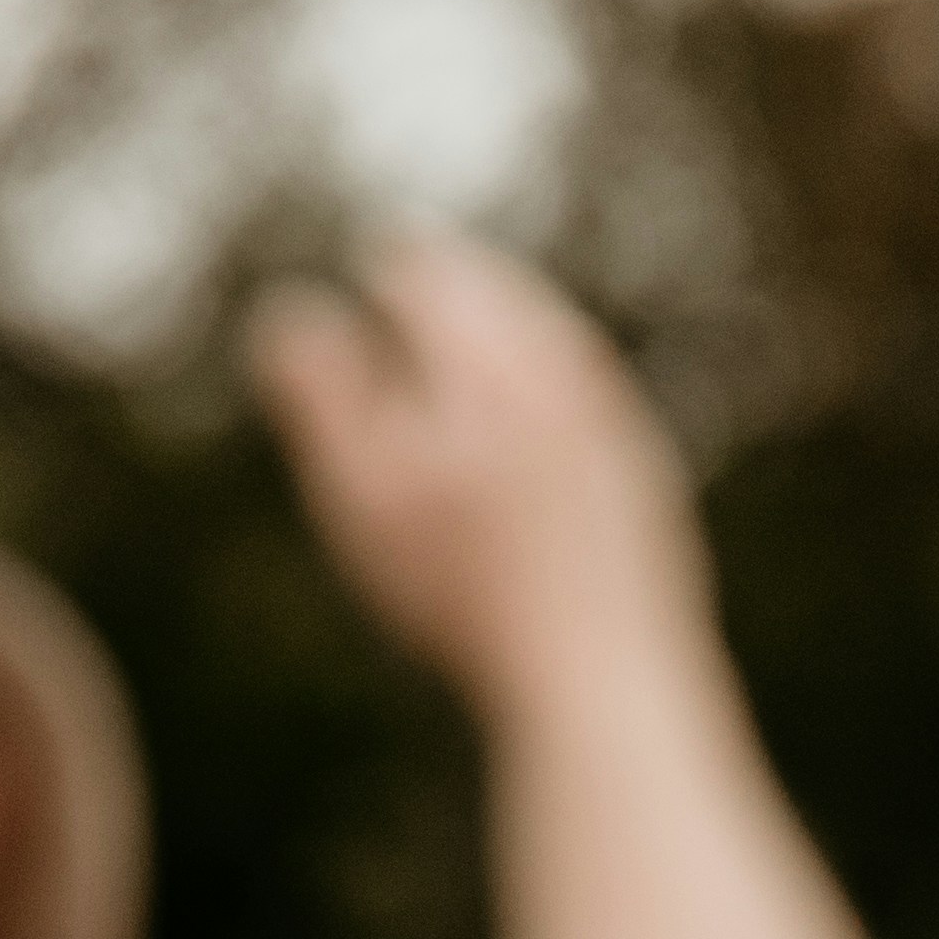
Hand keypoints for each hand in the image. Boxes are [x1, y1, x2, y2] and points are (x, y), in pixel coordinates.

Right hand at [251, 240, 699, 717]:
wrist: (601, 676)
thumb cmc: (466, 586)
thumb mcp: (364, 486)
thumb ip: (321, 390)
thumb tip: (288, 309)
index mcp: (490, 355)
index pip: (429, 277)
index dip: (394, 269)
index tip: (378, 262)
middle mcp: (567, 379)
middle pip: (508, 302)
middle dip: (465, 284)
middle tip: (431, 271)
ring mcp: (618, 435)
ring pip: (563, 353)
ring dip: (521, 331)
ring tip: (489, 334)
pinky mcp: (650, 494)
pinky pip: (601, 416)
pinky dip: (562, 396)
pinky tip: (547, 427)